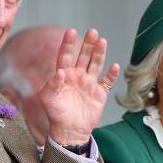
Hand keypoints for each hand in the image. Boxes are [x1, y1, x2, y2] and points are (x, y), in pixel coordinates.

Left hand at [41, 28, 119, 144]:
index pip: (66, 55)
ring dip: (99, 53)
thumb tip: (60, 72)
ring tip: (102, 41)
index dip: (68, 44)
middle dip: (88, 43)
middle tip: (92, 31)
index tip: (71, 31)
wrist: (69, 130)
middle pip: (83, 56)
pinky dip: (112, 74)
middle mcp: (77, 76)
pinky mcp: (99, 94)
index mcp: (64, 75)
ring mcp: (89, 84)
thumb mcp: (48, 98)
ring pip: (96, 64)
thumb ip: (52, 84)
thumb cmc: (55, 114)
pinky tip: (114, 66)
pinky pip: (107, 81)